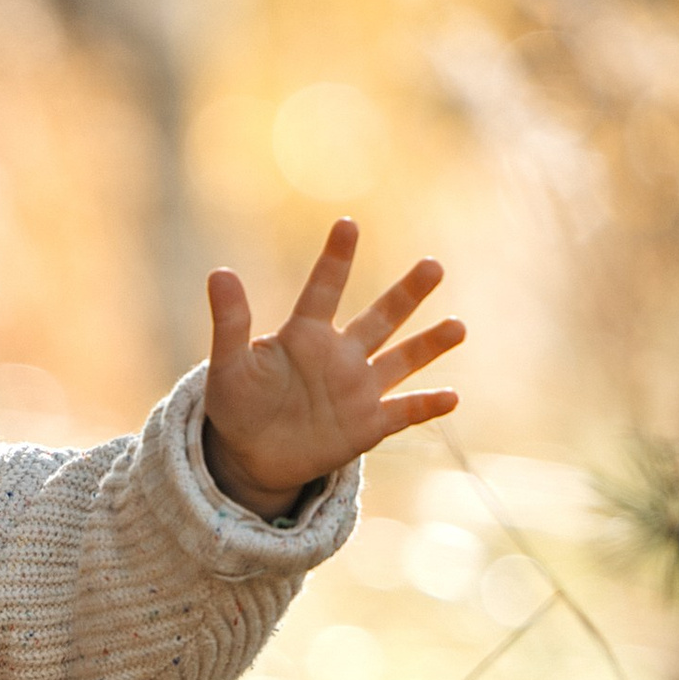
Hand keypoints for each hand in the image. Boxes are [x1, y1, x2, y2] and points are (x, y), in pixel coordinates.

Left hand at [201, 218, 462, 516]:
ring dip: (428, 345)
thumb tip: (220, 272)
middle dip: (406, 294)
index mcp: (305, 335)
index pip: (323, 290)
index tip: (347, 224)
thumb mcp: (229, 365)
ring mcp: (357, 390)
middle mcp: (339, 356)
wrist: (251, 456)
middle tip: (433, 266)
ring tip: (458, 325)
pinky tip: (452, 397)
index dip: (335, 259)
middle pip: (379, 319)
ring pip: (400, 360)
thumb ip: (231, 322)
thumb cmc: (238, 403)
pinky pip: (403, 413)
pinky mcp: (367, 425)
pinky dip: (426, 406)